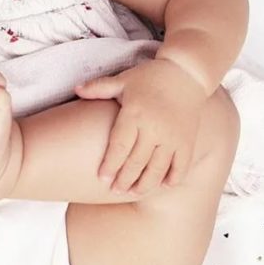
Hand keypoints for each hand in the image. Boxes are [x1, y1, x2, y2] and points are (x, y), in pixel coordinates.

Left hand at [74, 57, 208, 194]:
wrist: (186, 72)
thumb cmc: (150, 77)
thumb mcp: (123, 79)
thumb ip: (99, 87)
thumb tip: (76, 88)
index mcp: (135, 114)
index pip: (119, 146)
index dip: (110, 165)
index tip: (102, 179)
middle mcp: (154, 128)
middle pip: (136, 162)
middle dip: (124, 180)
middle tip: (115, 190)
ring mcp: (173, 137)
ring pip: (157, 169)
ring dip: (145, 184)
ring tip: (133, 192)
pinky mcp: (188, 141)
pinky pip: (181, 166)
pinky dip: (172, 178)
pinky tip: (162, 186)